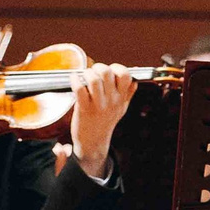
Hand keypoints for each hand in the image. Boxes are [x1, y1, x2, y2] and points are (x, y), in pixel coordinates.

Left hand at [69, 62, 138, 177]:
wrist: (93, 142)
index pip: (126, 75)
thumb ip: (128, 94)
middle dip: (98, 67)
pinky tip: (74, 79)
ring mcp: (98, 104)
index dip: (117, 68)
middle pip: (107, 73)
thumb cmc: (106, 122)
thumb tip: (135, 81)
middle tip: (94, 72)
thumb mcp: (121, 108)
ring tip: (84, 76)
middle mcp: (111, 100)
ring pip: (93, 80)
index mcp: (121, 98)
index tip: (110, 70)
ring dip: (87, 73)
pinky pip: (79, 89)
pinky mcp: (84, 108)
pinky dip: (75, 80)